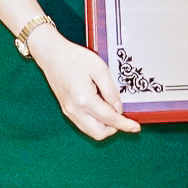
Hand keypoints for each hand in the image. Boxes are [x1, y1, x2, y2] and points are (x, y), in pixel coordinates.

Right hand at [25, 25, 141, 139]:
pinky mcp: (66, 109)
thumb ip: (110, 90)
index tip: (135, 127)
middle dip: (114, 129)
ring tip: (113, 112)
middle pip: (99, 133)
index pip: (109, 119)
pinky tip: (101, 110)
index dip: (125, 124)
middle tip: (124, 117)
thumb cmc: (74, 58)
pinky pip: (83, 124)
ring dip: (104, 127)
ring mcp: (69, 111)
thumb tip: (119, 107)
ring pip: (90, 131)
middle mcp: (75, 110)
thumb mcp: (99, 68)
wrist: (51, 55)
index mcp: (85, 99)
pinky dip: (94, 123)